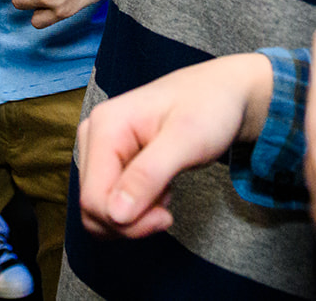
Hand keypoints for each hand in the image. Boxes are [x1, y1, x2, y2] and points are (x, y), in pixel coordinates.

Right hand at [76, 54, 271, 238]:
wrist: (222, 93)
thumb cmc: (210, 107)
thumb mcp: (187, 140)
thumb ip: (149, 175)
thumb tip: (115, 214)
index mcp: (105, 126)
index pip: (94, 198)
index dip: (127, 222)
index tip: (167, 218)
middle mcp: (94, 135)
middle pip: (93, 205)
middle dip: (132, 220)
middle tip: (168, 208)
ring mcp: (100, 147)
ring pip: (100, 207)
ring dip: (134, 215)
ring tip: (165, 190)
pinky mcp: (110, 159)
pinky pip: (111, 200)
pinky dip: (136, 207)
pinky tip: (159, 188)